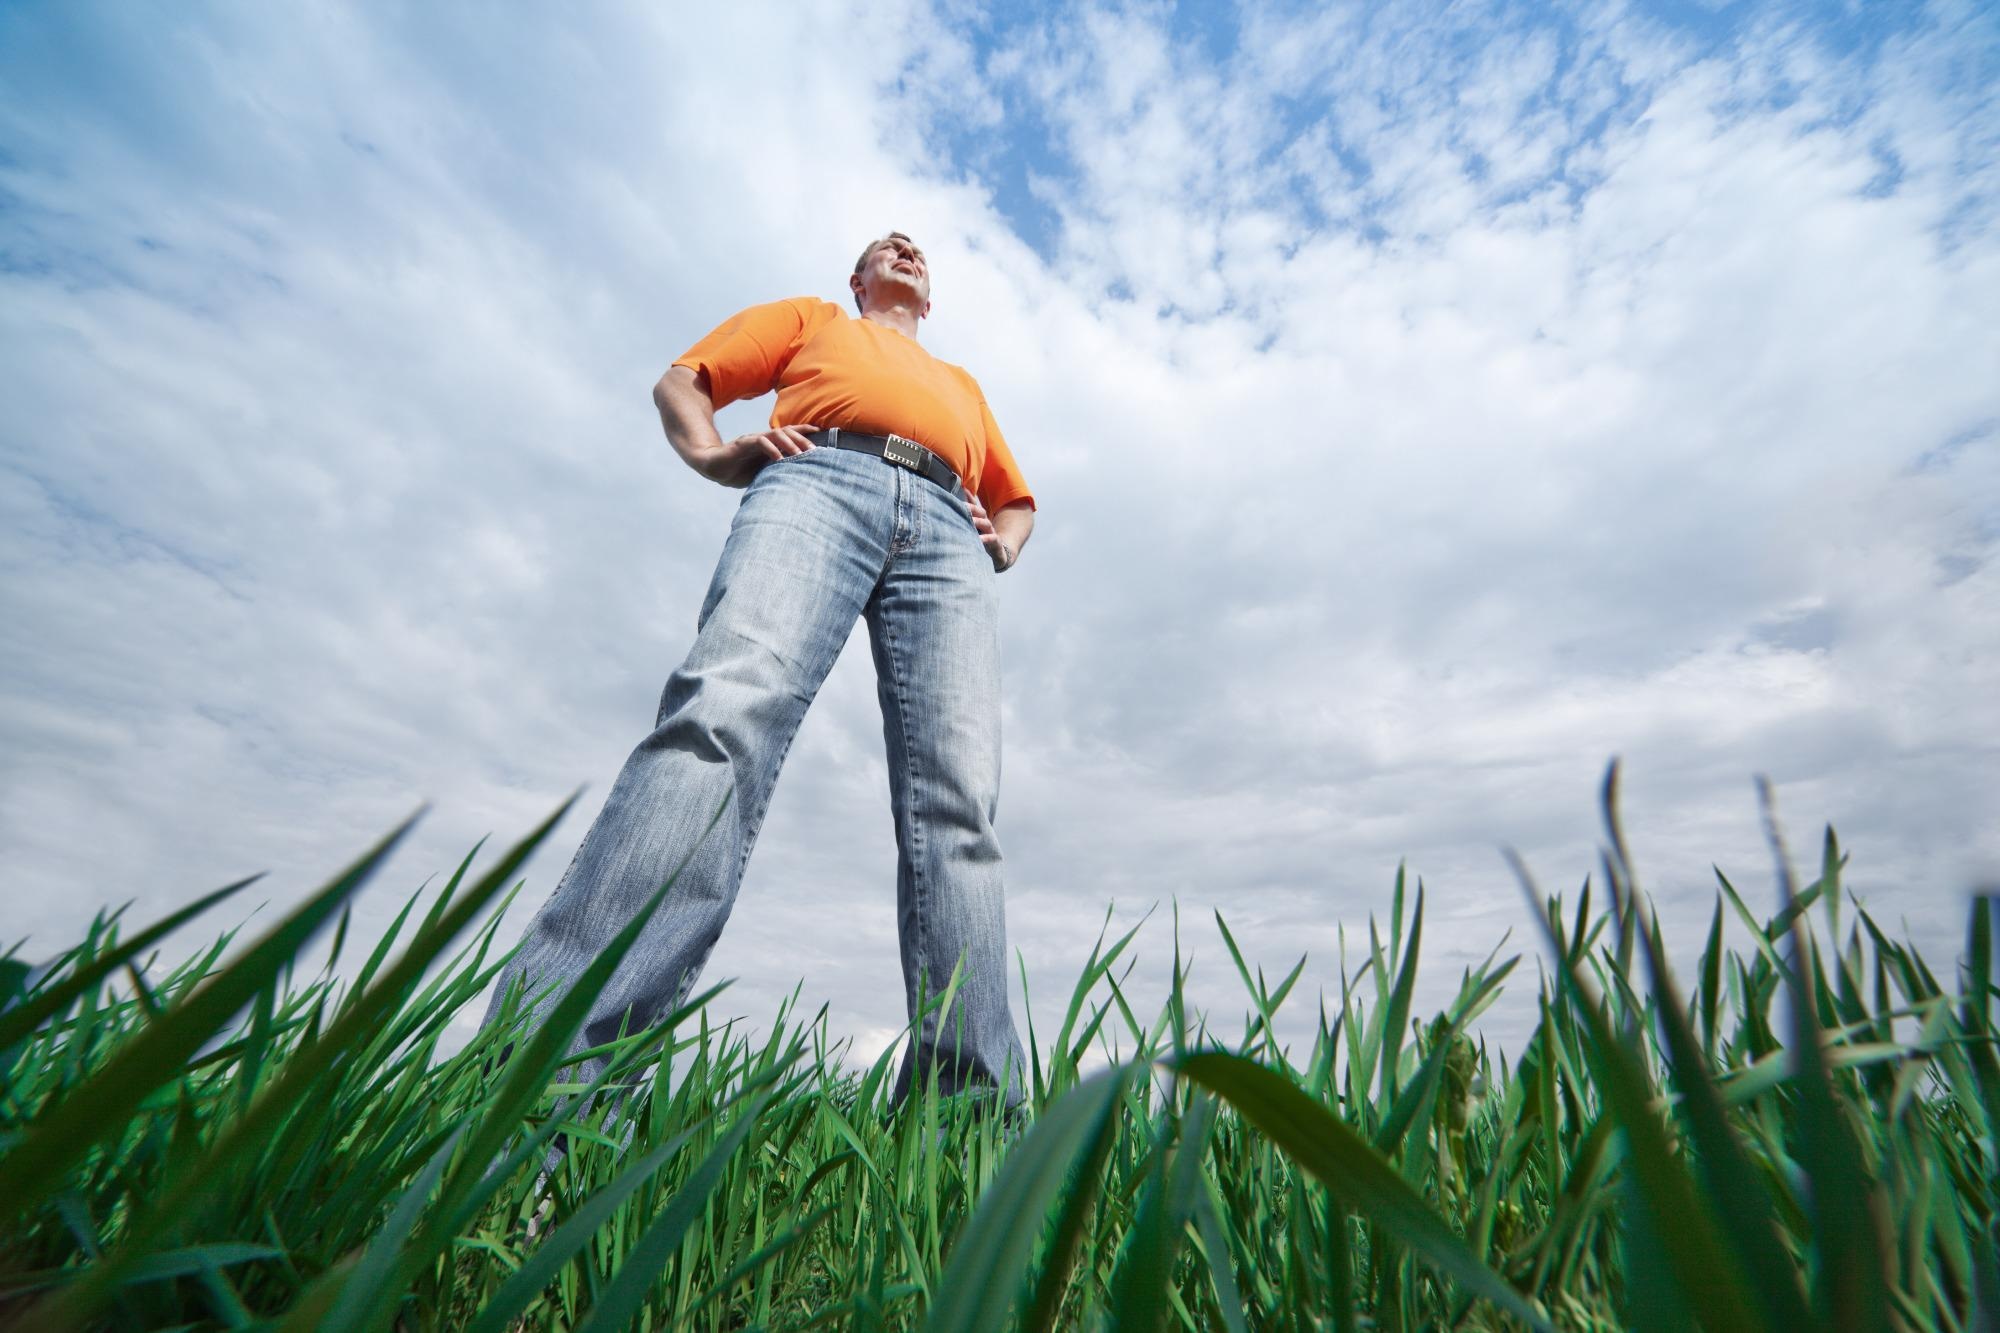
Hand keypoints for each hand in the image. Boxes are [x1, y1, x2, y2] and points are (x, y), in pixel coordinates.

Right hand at [704, 424, 818, 487]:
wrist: (714, 468)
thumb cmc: (740, 472)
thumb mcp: (763, 473)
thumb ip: (778, 471)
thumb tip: (800, 479)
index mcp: (770, 444)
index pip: (790, 433)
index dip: (805, 431)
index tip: (822, 433)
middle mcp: (763, 439)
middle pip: (787, 432)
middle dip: (802, 439)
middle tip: (815, 450)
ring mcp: (753, 440)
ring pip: (775, 434)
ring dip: (789, 443)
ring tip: (800, 454)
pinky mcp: (742, 444)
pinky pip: (759, 442)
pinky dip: (771, 449)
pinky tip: (779, 459)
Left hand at [967, 491, 1013, 570]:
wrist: (1000, 556)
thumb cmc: (983, 540)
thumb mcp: (974, 529)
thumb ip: (968, 515)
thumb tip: (960, 496)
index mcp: (980, 521)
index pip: (975, 508)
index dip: (969, 499)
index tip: (961, 491)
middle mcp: (986, 526)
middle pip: (981, 513)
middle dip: (972, 509)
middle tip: (962, 506)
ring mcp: (992, 535)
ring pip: (987, 525)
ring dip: (978, 522)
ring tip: (970, 521)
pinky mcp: (996, 546)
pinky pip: (993, 540)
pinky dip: (987, 539)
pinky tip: (980, 539)